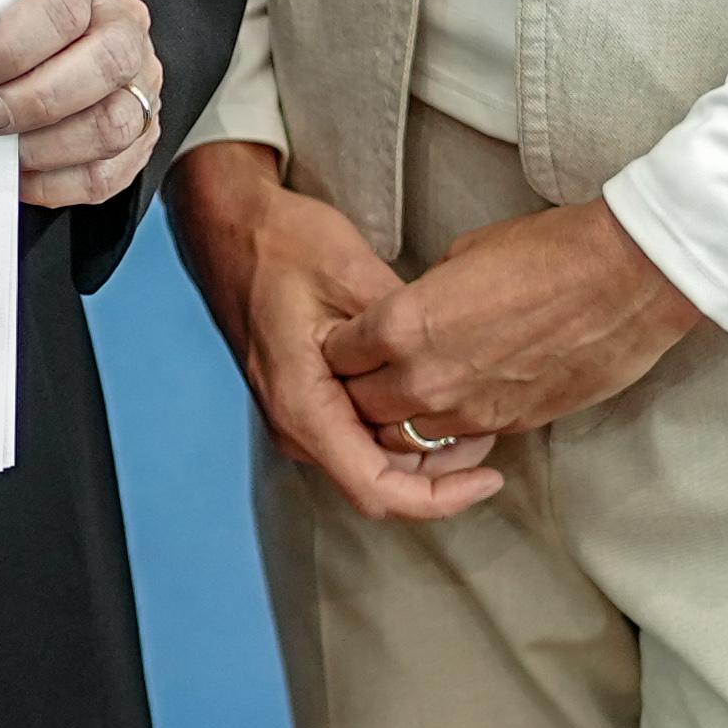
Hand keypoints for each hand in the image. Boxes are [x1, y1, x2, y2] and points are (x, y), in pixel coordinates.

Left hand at [0, 0, 168, 206]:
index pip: (59, 10)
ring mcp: (143, 84)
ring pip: (113, 125)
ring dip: (47, 148)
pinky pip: (110, 173)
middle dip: (32, 102)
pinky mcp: (143, 134)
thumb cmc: (12, 19)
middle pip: (102, 66)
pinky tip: (21, 180)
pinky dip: (60, 185)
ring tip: (0, 152)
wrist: (65, 34)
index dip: (4, 48)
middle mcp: (125, 29)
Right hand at [172, 139, 490, 523]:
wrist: (232, 229)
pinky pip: (364, 439)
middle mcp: (298, 426)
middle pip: (382, 485)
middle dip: (444, 475)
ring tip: (477, 414)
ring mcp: (301, 419)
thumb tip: (454, 364)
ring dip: (428, 455)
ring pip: (376, 466)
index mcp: (303, 406)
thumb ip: (402, 331)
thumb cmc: (281, 245)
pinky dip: (406, 433)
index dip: (441, 498)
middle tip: (496, 431)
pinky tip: (441, 401)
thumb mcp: (352, 274)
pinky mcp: (311, 404)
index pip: (377, 489)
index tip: (489, 478)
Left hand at [330, 198, 712, 460]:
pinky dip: (450, 427)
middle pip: (360, 406)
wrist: (627, 280)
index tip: (350, 339)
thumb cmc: (550, 252)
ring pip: (404, 436)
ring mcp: (468, 410)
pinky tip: (461, 399)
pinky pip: (457, 440)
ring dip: (402, 417)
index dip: (341, 347)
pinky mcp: (509, 426)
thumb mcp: (464, 254)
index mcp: (402, 325)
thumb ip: (424, 298)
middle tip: (374, 372)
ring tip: (417, 389)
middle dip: (360, 390)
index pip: (338, 356)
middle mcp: (425, 377)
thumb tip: (417, 313)